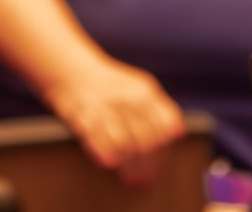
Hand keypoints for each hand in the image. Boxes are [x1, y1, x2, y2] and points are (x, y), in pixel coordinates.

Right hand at [46, 56, 185, 186]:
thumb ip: (159, 110)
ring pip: (125, 141)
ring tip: (132, 181)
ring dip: (130, 165)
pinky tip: (111, 165)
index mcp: (145, 90)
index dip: (164, 151)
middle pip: (146, 137)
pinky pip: (98, 137)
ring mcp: (105, 104)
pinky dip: (105, 152)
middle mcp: (128, 96)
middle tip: (147, 182)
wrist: (72, 68)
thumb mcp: (139, 89)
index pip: (165, 125)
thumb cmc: (111, 86)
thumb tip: (178, 134)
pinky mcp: (83, 113)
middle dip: (148, 165)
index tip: (160, 168)